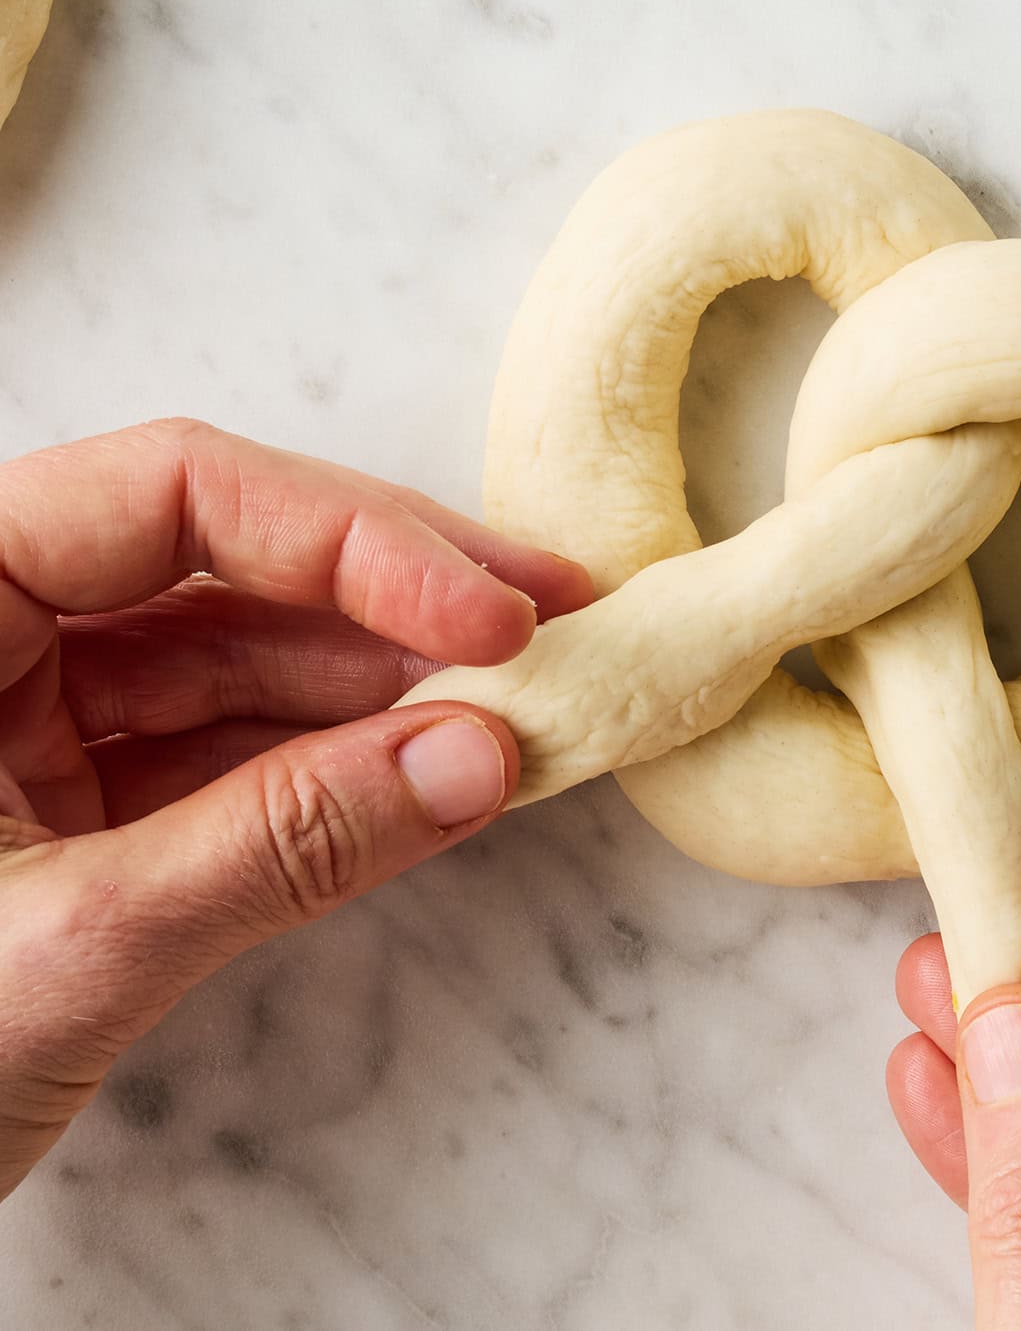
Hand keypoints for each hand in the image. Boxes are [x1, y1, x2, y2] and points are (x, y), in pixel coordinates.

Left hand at [0, 419, 590, 1200]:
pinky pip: (237, 753)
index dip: (350, 540)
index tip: (487, 614)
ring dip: (391, 684)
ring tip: (521, 705)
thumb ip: (280, 844)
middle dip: (397, 595)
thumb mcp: (64, 946)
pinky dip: (346, 763)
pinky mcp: (81, 806)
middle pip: (227, 559)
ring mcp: (33, 719)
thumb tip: (478, 759)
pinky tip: (441, 766)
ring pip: (246, 658)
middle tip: (550, 615)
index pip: (172, 493)